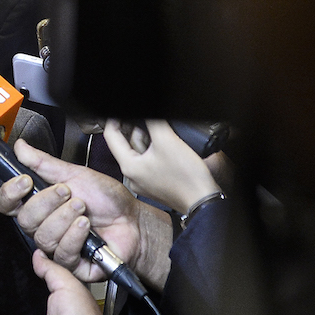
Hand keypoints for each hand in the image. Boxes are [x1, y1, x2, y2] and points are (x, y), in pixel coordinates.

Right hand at [0, 139, 170, 288]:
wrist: (133, 220)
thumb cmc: (107, 200)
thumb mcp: (75, 174)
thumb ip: (44, 163)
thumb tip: (20, 147)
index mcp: (39, 205)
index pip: (8, 204)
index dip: (11, 193)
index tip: (26, 181)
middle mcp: (43, 227)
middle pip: (24, 220)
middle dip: (47, 202)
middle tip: (68, 192)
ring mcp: (55, 246)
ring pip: (43, 236)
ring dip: (64, 217)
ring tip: (83, 208)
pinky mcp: (70, 263)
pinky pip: (62, 252)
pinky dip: (75, 234)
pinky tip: (87, 226)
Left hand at [104, 119, 220, 214]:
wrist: (203, 201)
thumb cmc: (185, 176)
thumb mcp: (166, 141)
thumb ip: (152, 123)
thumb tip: (145, 116)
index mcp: (128, 166)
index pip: (111, 137)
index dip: (115, 120)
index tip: (120, 113)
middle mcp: (132, 176)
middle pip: (125, 145)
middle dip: (133, 129)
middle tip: (144, 120)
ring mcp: (143, 181)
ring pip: (138, 153)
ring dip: (145, 139)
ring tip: (157, 130)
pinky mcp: (155, 183)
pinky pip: (148, 162)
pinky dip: (153, 150)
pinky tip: (164, 144)